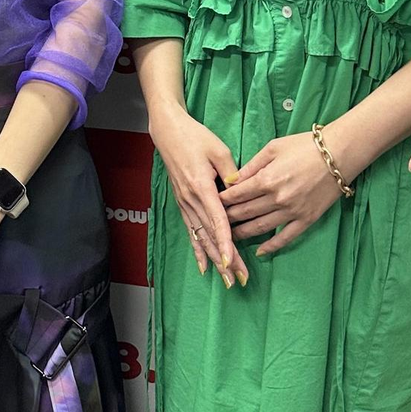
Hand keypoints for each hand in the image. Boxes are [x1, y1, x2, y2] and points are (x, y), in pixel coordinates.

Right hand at [148, 104, 247, 287]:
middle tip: (238, 279)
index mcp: (201, 186)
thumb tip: (241, 194)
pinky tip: (203, 267)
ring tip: (226, 279)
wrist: (168, 132)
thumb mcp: (218, 149)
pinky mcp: (182, 203)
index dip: (225, 242)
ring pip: (201, 237)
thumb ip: (231, 172)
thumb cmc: (195, 136)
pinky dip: (198, 250)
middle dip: (226, 259)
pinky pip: (191, 231)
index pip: (217, 220)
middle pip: (211, 235)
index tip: (232, 261)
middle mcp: (191, 199)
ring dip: (214, 259)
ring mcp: (185, 203)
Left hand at [219, 132, 343, 255]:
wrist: (339, 154)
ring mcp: (292, 211)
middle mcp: (277, 199)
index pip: (236, 195)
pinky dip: (271, 246)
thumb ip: (251, 166)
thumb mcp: (273, 148)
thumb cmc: (305, 145)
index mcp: (267, 179)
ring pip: (260, 227)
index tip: (211, 203)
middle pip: (245, 212)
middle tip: (215, 222)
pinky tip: (260, 250)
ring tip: (230, 236)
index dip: (221, 200)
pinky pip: (285, 237)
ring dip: (243, 233)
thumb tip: (231, 180)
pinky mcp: (307, 219)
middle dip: (228, 217)